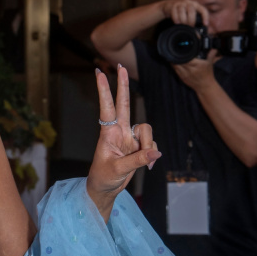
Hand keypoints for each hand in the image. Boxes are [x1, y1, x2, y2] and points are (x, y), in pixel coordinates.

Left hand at [88, 65, 161, 219]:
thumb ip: (137, 160)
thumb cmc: (103, 177)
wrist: (105, 189)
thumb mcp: (118, 170)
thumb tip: (156, 152)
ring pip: (146, 129)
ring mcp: (129, 138)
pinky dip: (152, 154)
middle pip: (124, 104)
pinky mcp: (138, 146)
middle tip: (121, 66)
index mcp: (108, 133)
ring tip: (146, 163)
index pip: (107, 107)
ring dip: (149, 144)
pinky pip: (152, 144)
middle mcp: (119, 131)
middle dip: (123, 86)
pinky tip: (149, 166)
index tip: (99, 73)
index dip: (104, 91)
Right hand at [159, 0, 208, 26]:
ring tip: (182, 25)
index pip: (203, 10)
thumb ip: (194, 19)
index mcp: (195, 5)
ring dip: (182, 20)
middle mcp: (189, 3)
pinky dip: (176, 18)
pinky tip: (177, 22)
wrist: (168, 6)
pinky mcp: (173, 5)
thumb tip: (200, 32)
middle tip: (189, 26)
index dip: (205, 17)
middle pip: (191, 10)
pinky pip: (174, 12)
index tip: (205, 24)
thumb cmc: (181, 11)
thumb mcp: (189, 13)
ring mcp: (180, 3)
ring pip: (182, 11)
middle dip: (191, 20)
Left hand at [172, 49, 220, 90]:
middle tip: (176, 51)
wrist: (205, 86)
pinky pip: (175, 70)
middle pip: (180, 61)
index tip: (181, 50)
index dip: (182, 54)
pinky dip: (174, 66)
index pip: (187, 57)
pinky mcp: (182, 78)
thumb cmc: (208, 74)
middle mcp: (190, 70)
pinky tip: (173, 62)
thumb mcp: (210, 63)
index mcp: (197, 65)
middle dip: (177, 56)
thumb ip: (211, 55)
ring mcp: (185, 74)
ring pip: (176, 66)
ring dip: (174, 61)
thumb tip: (213, 48)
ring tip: (173, 56)